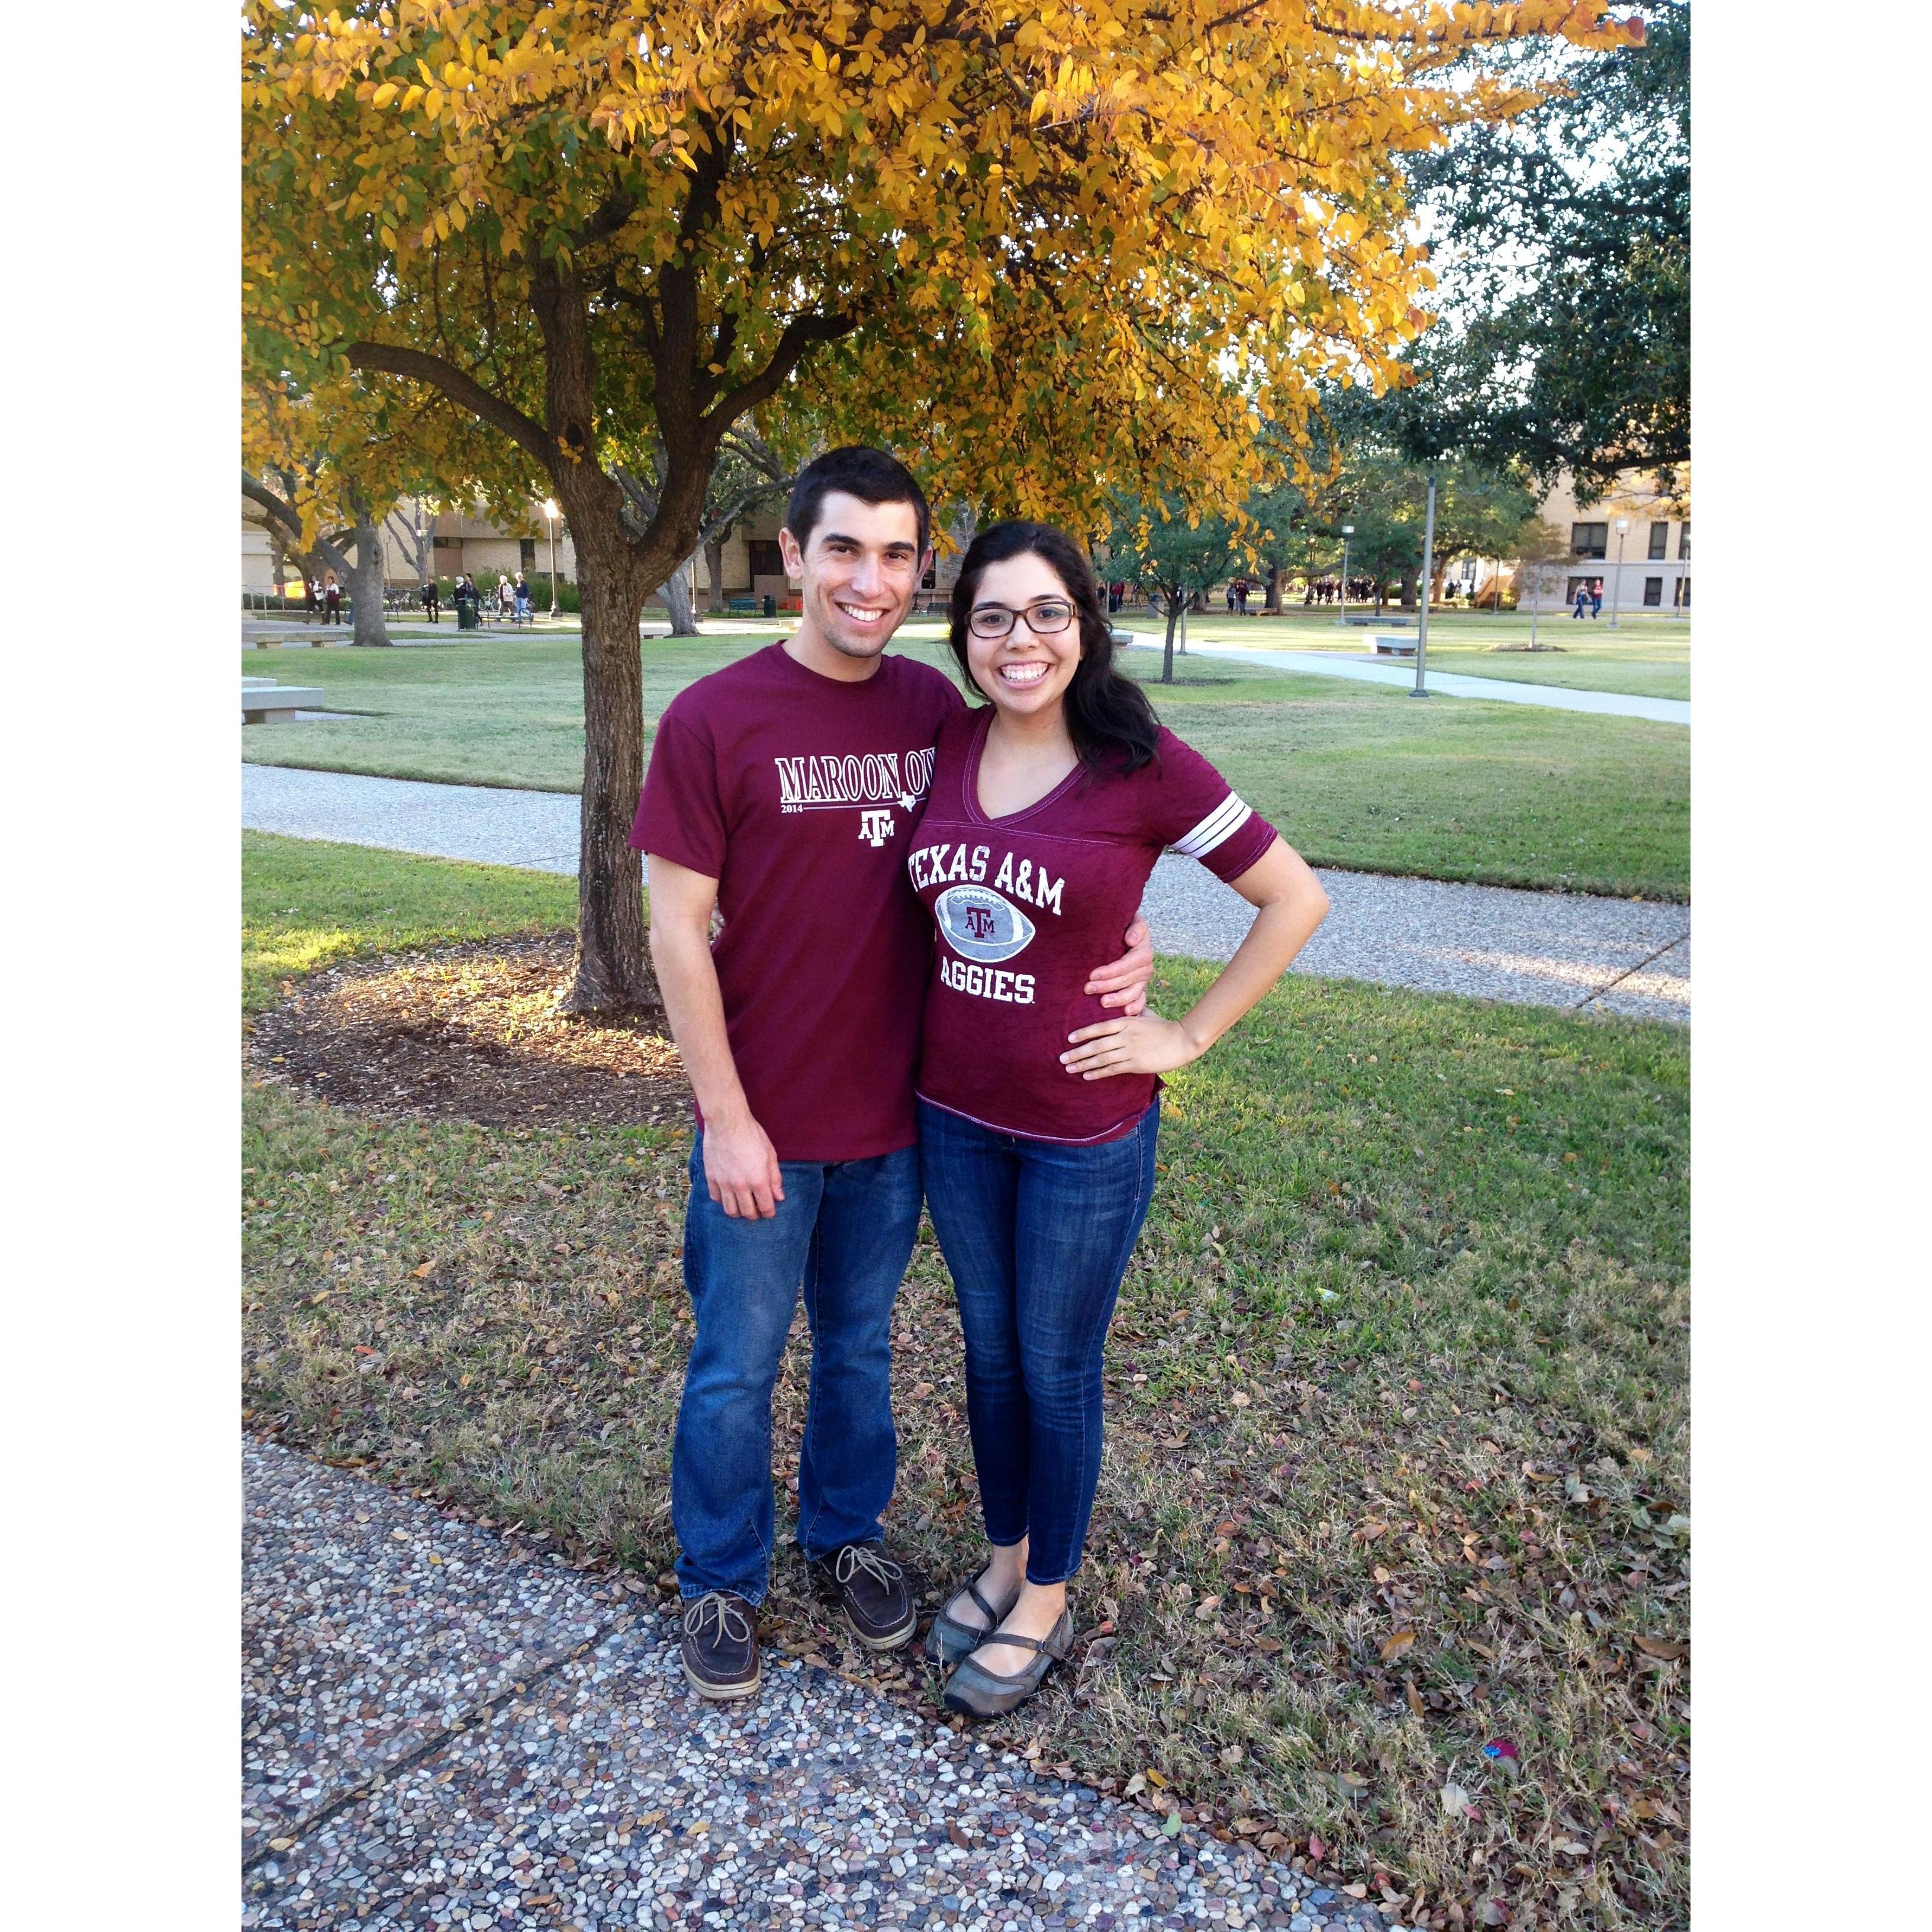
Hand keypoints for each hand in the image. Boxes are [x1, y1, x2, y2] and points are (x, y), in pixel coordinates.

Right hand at [702, 1112, 784, 1218]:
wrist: (727, 1122)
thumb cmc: (751, 1135)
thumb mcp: (770, 1154)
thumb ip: (775, 1178)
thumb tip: (779, 1197)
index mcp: (758, 1180)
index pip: (766, 1208)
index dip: (769, 1213)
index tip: (770, 1211)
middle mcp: (740, 1186)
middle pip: (747, 1213)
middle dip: (755, 1215)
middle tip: (756, 1209)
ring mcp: (724, 1183)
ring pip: (730, 1210)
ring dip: (738, 1212)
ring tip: (742, 1205)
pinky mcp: (711, 1178)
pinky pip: (715, 1198)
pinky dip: (722, 1199)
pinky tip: (728, 1193)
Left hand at [1061, 1010, 1199, 1080]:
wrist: (1182, 1041)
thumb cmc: (1164, 1027)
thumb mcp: (1145, 1014)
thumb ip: (1132, 1012)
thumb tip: (1123, 1006)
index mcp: (1127, 1022)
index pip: (1099, 1027)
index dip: (1083, 1033)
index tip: (1069, 1038)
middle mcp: (1125, 1036)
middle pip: (1096, 1045)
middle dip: (1077, 1052)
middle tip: (1061, 1058)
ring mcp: (1130, 1050)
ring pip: (1101, 1058)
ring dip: (1083, 1064)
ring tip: (1069, 1068)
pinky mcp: (1135, 1064)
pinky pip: (1112, 1069)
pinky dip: (1098, 1073)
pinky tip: (1086, 1076)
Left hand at [1083, 914, 1153, 1015]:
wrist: (1127, 932)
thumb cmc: (1123, 926)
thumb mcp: (1131, 920)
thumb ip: (1134, 927)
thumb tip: (1131, 939)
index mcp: (1143, 948)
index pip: (1128, 963)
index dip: (1111, 971)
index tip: (1093, 974)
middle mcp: (1146, 964)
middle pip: (1128, 979)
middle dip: (1107, 985)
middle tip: (1088, 988)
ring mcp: (1144, 978)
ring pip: (1134, 991)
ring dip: (1119, 999)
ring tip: (1103, 1003)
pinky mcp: (1141, 988)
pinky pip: (1141, 1000)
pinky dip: (1136, 1007)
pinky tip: (1125, 1012)